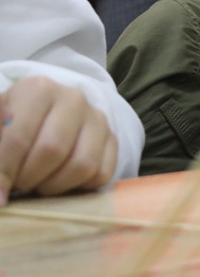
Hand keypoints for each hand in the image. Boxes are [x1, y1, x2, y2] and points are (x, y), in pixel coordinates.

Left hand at [0, 76, 117, 204]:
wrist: (44, 114)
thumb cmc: (12, 122)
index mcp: (38, 89)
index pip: (19, 138)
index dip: (4, 171)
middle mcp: (73, 99)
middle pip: (53, 151)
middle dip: (29, 178)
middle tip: (17, 185)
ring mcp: (97, 119)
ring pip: (82, 165)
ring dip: (54, 186)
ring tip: (37, 184)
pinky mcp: (112, 139)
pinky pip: (102, 174)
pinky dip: (78, 187)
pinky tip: (60, 182)